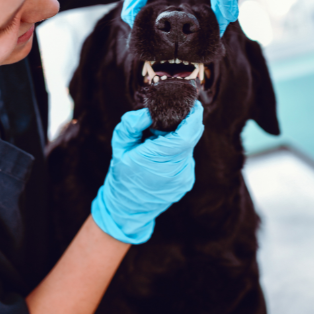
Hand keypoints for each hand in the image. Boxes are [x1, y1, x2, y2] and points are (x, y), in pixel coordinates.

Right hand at [91, 101, 204, 243]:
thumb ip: (131, 125)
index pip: (186, 135)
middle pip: (191, 138)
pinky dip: (178, 152)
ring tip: (160, 140)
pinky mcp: (186, 182)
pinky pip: (186, 159)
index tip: (192, 105)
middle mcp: (176, 171)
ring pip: (189, 148)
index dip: (193, 117)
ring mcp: (184, 178)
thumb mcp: (119, 147)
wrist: (127, 208)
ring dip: (179, 139)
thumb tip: (148, 113)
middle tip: (173, 116)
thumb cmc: (121, 176)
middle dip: (185, 124)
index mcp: (158, 159)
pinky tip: (163, 156)